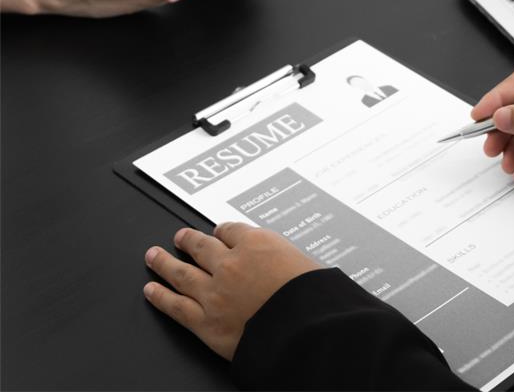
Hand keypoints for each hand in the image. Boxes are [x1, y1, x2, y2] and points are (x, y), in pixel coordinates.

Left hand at [143, 223, 319, 360]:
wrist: (307, 331)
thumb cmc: (313, 298)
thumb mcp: (303, 262)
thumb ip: (281, 259)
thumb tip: (277, 262)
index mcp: (256, 243)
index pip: (230, 231)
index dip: (221, 232)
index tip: (217, 233)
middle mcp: (230, 263)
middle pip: (201, 246)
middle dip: (188, 241)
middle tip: (179, 237)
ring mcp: (214, 292)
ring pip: (181, 272)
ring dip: (164, 262)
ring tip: (154, 256)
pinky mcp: (206, 322)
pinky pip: (177, 306)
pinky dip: (161, 297)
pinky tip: (151, 290)